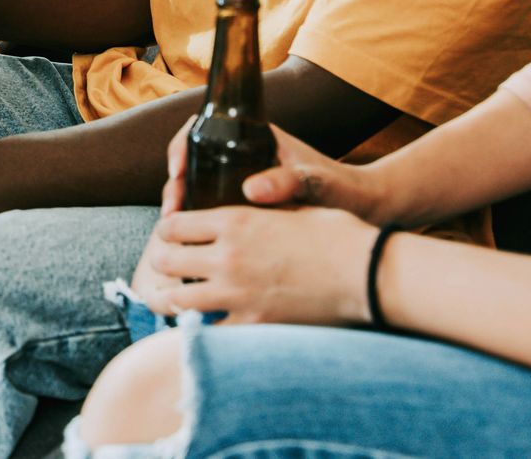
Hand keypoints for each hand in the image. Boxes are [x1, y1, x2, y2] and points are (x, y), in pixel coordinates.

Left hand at [133, 202, 375, 327]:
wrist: (367, 272)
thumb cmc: (336, 233)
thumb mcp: (291, 205)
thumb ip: (258, 205)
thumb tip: (245, 196)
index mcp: (233, 220)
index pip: (172, 226)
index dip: (167, 232)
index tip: (173, 238)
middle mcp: (226, 255)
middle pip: (164, 261)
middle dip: (163, 264)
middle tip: (171, 269)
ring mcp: (236, 293)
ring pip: (175, 299)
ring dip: (173, 298)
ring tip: (180, 298)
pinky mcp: (253, 324)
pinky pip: (210, 333)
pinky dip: (204, 330)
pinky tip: (207, 326)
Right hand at [159, 122, 384, 221]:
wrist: (367, 212)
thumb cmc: (345, 191)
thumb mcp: (318, 183)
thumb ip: (290, 181)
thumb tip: (252, 190)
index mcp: (257, 137)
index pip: (204, 128)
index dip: (182, 147)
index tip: (177, 172)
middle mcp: (245, 155)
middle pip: (194, 160)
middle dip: (177, 185)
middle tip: (171, 212)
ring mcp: (244, 181)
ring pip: (199, 186)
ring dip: (183, 206)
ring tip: (174, 231)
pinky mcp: (248, 207)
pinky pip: (214, 209)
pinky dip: (199, 223)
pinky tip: (194, 245)